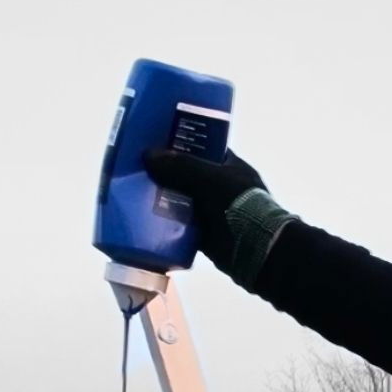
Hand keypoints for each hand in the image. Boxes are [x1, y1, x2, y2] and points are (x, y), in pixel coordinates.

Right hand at [142, 147, 292, 285]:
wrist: (258, 250)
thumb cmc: (239, 205)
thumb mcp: (210, 179)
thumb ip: (181, 167)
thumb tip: (148, 155)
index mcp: (230, 165)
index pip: (202, 147)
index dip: (180, 143)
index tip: (154, 141)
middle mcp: (221, 186)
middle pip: (187, 174)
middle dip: (165, 172)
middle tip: (136, 167)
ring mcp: (214, 211)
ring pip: (182, 200)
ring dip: (162, 198)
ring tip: (133, 190)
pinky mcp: (206, 234)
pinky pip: (181, 225)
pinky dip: (165, 223)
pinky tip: (143, 217)